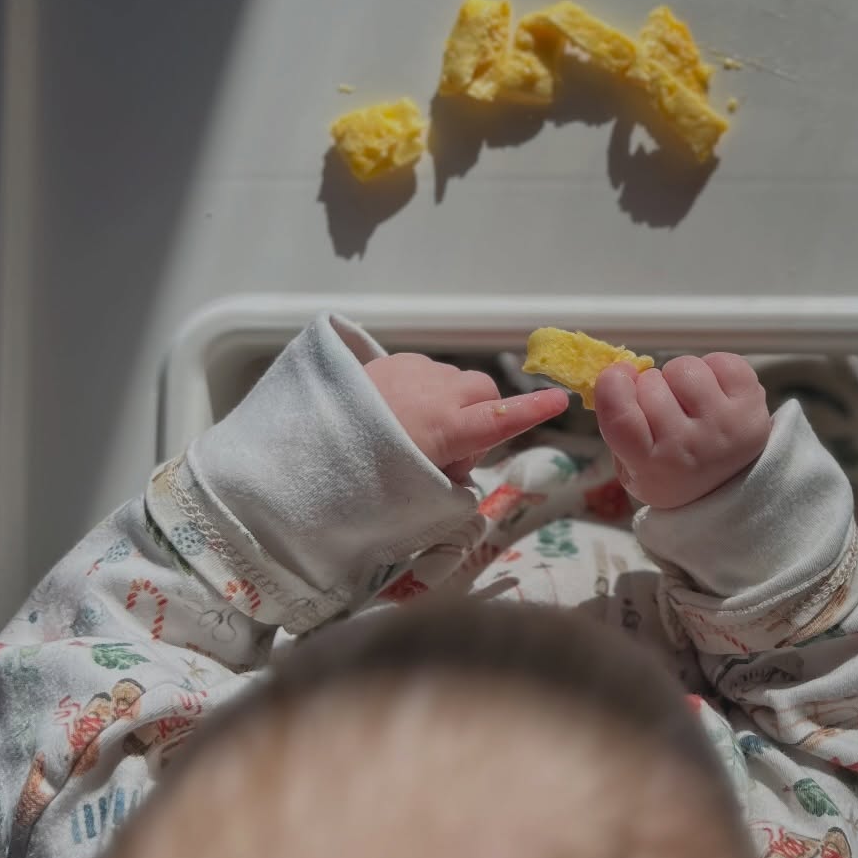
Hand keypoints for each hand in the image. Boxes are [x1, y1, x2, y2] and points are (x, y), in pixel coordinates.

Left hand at [364, 354, 567, 479]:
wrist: (298, 451)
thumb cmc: (358, 483)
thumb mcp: (413, 497)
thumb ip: (448, 482)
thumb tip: (458, 470)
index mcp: (448, 429)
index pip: (502, 418)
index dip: (534, 410)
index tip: (560, 400)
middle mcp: (436, 392)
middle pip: (483, 392)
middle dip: (482, 415)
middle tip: (452, 454)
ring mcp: (411, 370)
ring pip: (452, 381)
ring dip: (449, 403)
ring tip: (413, 434)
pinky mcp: (387, 360)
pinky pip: (422, 373)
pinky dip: (422, 391)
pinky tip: (392, 414)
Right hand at [593, 355, 769, 509]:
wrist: (729, 489)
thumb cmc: (671, 469)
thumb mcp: (630, 465)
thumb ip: (616, 422)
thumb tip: (616, 370)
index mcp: (651, 468)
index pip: (621, 417)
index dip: (612, 386)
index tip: (618, 377)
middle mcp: (690, 448)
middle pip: (651, 384)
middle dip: (650, 387)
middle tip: (663, 409)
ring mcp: (725, 426)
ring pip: (684, 368)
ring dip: (680, 377)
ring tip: (688, 402)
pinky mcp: (752, 406)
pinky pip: (722, 361)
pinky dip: (713, 369)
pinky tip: (713, 393)